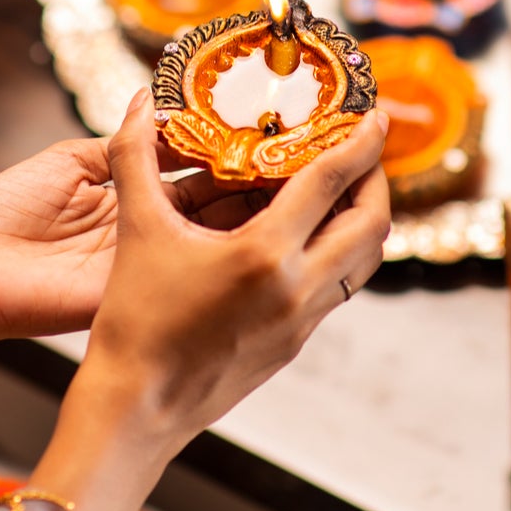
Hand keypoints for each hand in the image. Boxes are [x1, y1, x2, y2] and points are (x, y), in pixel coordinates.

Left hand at [0, 136, 270, 346]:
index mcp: (134, 201)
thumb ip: (123, 144)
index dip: (230, 154)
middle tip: (301, 155)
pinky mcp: (134, 291)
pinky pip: (183, 269)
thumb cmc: (2, 215)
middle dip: (255, 182)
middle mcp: (149, 234)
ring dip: (251, 214)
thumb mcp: (70, 162)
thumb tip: (160, 109)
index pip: (197, 173)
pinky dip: (221, 250)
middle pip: (216, 207)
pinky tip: (258, 225)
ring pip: (212, 239)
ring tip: (295, 182)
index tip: (268, 131)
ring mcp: (146, 265)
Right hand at [29, 92, 390, 510]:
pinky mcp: (296, 343)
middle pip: (370, 223)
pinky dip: (340, 251)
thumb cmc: (134, 324)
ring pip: (363, 261)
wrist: (137, 408)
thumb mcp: (137, 231)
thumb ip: (136, 158)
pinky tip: (309, 237)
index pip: (331, 183)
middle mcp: (297, 289)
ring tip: (343, 189)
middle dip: (375, 180)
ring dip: (364, 219)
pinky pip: (338, 287)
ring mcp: (302, 322)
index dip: (359, 143)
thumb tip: (136, 101)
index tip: (376, 117)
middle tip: (363, 150)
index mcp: (264, 255)